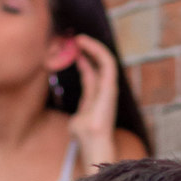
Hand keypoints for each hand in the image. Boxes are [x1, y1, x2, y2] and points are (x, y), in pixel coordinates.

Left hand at [67, 36, 118, 170]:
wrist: (93, 142)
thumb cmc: (85, 136)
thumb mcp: (77, 119)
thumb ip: (78, 114)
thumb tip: (76, 118)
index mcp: (96, 97)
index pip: (90, 74)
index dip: (81, 61)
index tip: (70, 51)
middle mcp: (105, 90)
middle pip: (98, 64)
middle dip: (86, 51)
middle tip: (73, 40)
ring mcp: (109, 87)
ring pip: (105, 59)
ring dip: (92, 46)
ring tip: (79, 38)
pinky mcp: (111, 84)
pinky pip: (107, 61)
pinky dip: (96, 49)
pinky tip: (84, 43)